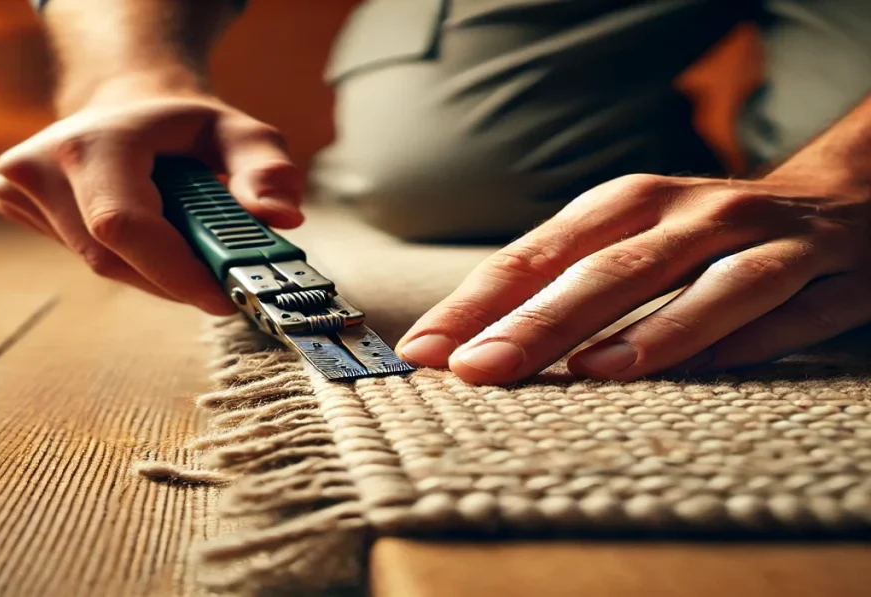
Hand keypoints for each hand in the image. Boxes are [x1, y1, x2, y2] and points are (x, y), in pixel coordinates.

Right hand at [0, 77, 302, 314]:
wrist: (123, 104)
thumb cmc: (182, 123)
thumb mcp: (238, 132)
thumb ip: (267, 170)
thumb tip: (282, 218)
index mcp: (91, 142)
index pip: (124, 227)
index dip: (174, 272)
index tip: (225, 299)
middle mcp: (41, 165)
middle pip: (115, 259)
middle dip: (176, 278)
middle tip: (223, 279)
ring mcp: (21, 188)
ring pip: (103, 265)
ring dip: (156, 270)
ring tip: (187, 239)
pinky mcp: (18, 207)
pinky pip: (89, 257)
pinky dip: (132, 260)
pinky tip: (151, 231)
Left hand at [397, 171, 870, 383]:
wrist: (837, 198)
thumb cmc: (700, 235)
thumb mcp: (628, 240)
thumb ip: (561, 284)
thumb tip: (468, 342)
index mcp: (625, 204)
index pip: (536, 256)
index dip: (476, 303)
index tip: (424, 350)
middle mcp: (689, 213)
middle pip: (606, 270)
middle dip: (538, 322)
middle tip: (478, 369)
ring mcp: (762, 239)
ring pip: (706, 285)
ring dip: (649, 329)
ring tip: (588, 372)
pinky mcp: (826, 272)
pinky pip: (785, 310)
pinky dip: (746, 341)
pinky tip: (703, 373)